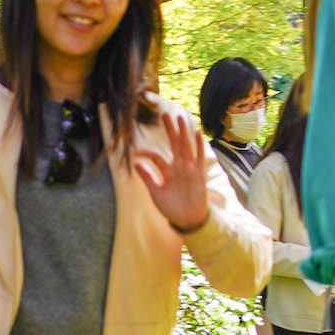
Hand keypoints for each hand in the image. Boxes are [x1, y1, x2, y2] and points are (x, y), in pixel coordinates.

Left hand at [135, 111, 211, 233]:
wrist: (187, 219)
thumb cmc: (171, 208)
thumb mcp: (156, 193)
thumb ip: (148, 178)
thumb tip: (136, 163)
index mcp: (166, 170)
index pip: (156, 156)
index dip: (146, 153)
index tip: (136, 152)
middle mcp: (178, 166)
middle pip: (173, 144)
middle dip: (169, 130)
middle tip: (165, 114)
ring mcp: (189, 168)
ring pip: (185, 146)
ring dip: (183, 132)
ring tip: (180, 118)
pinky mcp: (198, 173)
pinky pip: (198, 156)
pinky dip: (198, 145)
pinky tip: (196, 133)